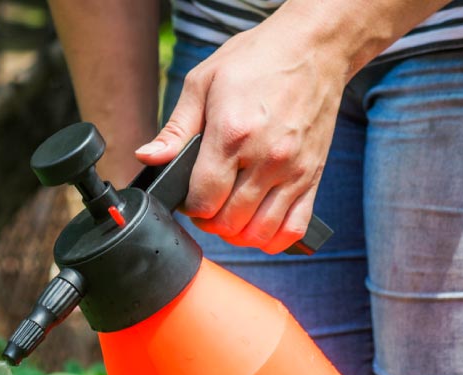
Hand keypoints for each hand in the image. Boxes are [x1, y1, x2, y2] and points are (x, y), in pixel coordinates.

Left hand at [136, 17, 350, 253]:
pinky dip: (274, 238)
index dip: (190, 207)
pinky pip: (294, 228)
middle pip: (229, 222)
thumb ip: (175, 128)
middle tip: (207, 204)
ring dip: (238, 233)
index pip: (203, 200)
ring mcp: (293, 170)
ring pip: (259, 232)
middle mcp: (265, 158)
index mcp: (232, 135)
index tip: (189, 197)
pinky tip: (259, 225)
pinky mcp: (314, 176)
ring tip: (230, 214)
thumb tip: (148, 158)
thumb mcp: (203, 82)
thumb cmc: (256, 61)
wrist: (312, 48)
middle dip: (210, 220)